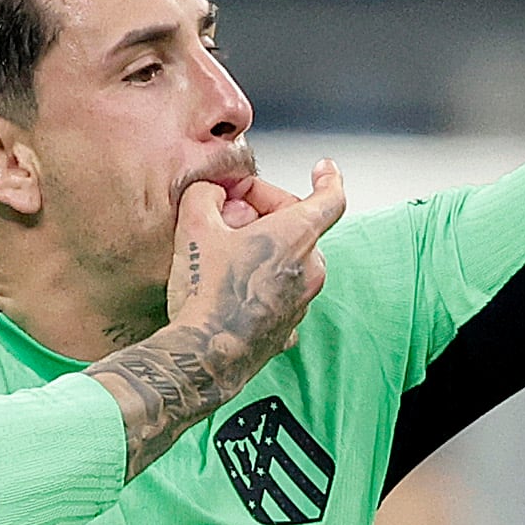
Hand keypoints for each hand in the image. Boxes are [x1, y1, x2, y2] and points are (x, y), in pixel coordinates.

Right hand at [166, 159, 345, 347]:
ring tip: (227, 252)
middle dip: (268, 212)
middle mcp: (311, 268)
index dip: (328, 178)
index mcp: (297, 236)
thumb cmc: (206, 293)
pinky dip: (264, 281)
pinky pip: (282, 292)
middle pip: (301, 225)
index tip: (324, 168)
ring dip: (267, 248)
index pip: (331, 198)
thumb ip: (205, 194)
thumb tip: (213, 194)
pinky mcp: (289, 326)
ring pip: (292, 259)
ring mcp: (303, 300)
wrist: (204, 356)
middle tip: (230, 213)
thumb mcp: (193, 226)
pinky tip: (234, 285)